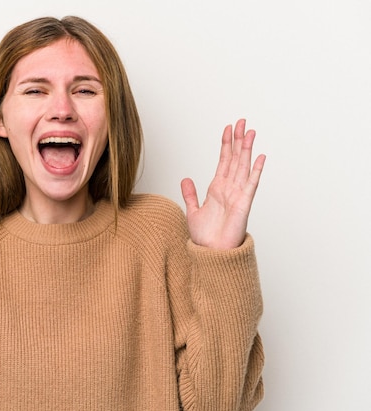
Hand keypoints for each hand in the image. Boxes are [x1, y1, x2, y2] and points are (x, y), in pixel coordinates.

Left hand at [180, 119, 265, 248]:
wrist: (211, 253)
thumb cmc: (205, 237)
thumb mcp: (192, 211)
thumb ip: (190, 194)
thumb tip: (185, 179)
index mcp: (217, 188)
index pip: (224, 161)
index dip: (226, 144)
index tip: (228, 128)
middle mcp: (229, 189)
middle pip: (235, 159)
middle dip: (238, 140)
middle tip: (242, 122)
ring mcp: (238, 195)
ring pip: (243, 167)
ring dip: (247, 149)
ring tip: (250, 132)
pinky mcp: (244, 204)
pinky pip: (251, 184)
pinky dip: (255, 170)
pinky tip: (260, 157)